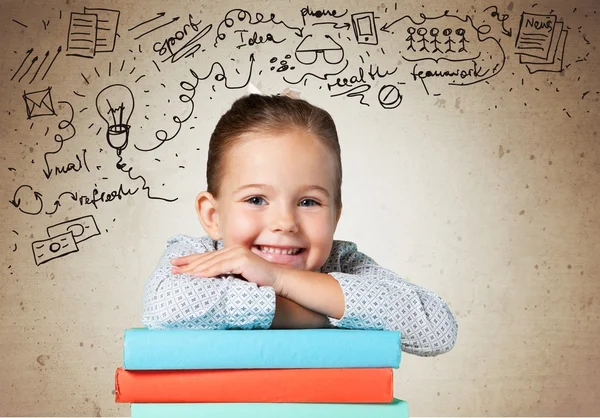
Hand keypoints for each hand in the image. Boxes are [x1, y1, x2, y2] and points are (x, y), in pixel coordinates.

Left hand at [170, 246, 284, 291]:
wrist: (277, 280)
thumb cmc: (260, 281)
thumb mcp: (238, 276)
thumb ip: (226, 274)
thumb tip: (209, 281)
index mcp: (231, 252)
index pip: (207, 256)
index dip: (191, 260)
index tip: (176, 264)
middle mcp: (233, 249)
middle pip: (206, 258)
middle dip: (188, 263)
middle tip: (172, 268)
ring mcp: (237, 253)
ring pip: (211, 262)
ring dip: (194, 268)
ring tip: (181, 273)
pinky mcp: (241, 260)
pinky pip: (221, 266)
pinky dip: (208, 271)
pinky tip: (197, 275)